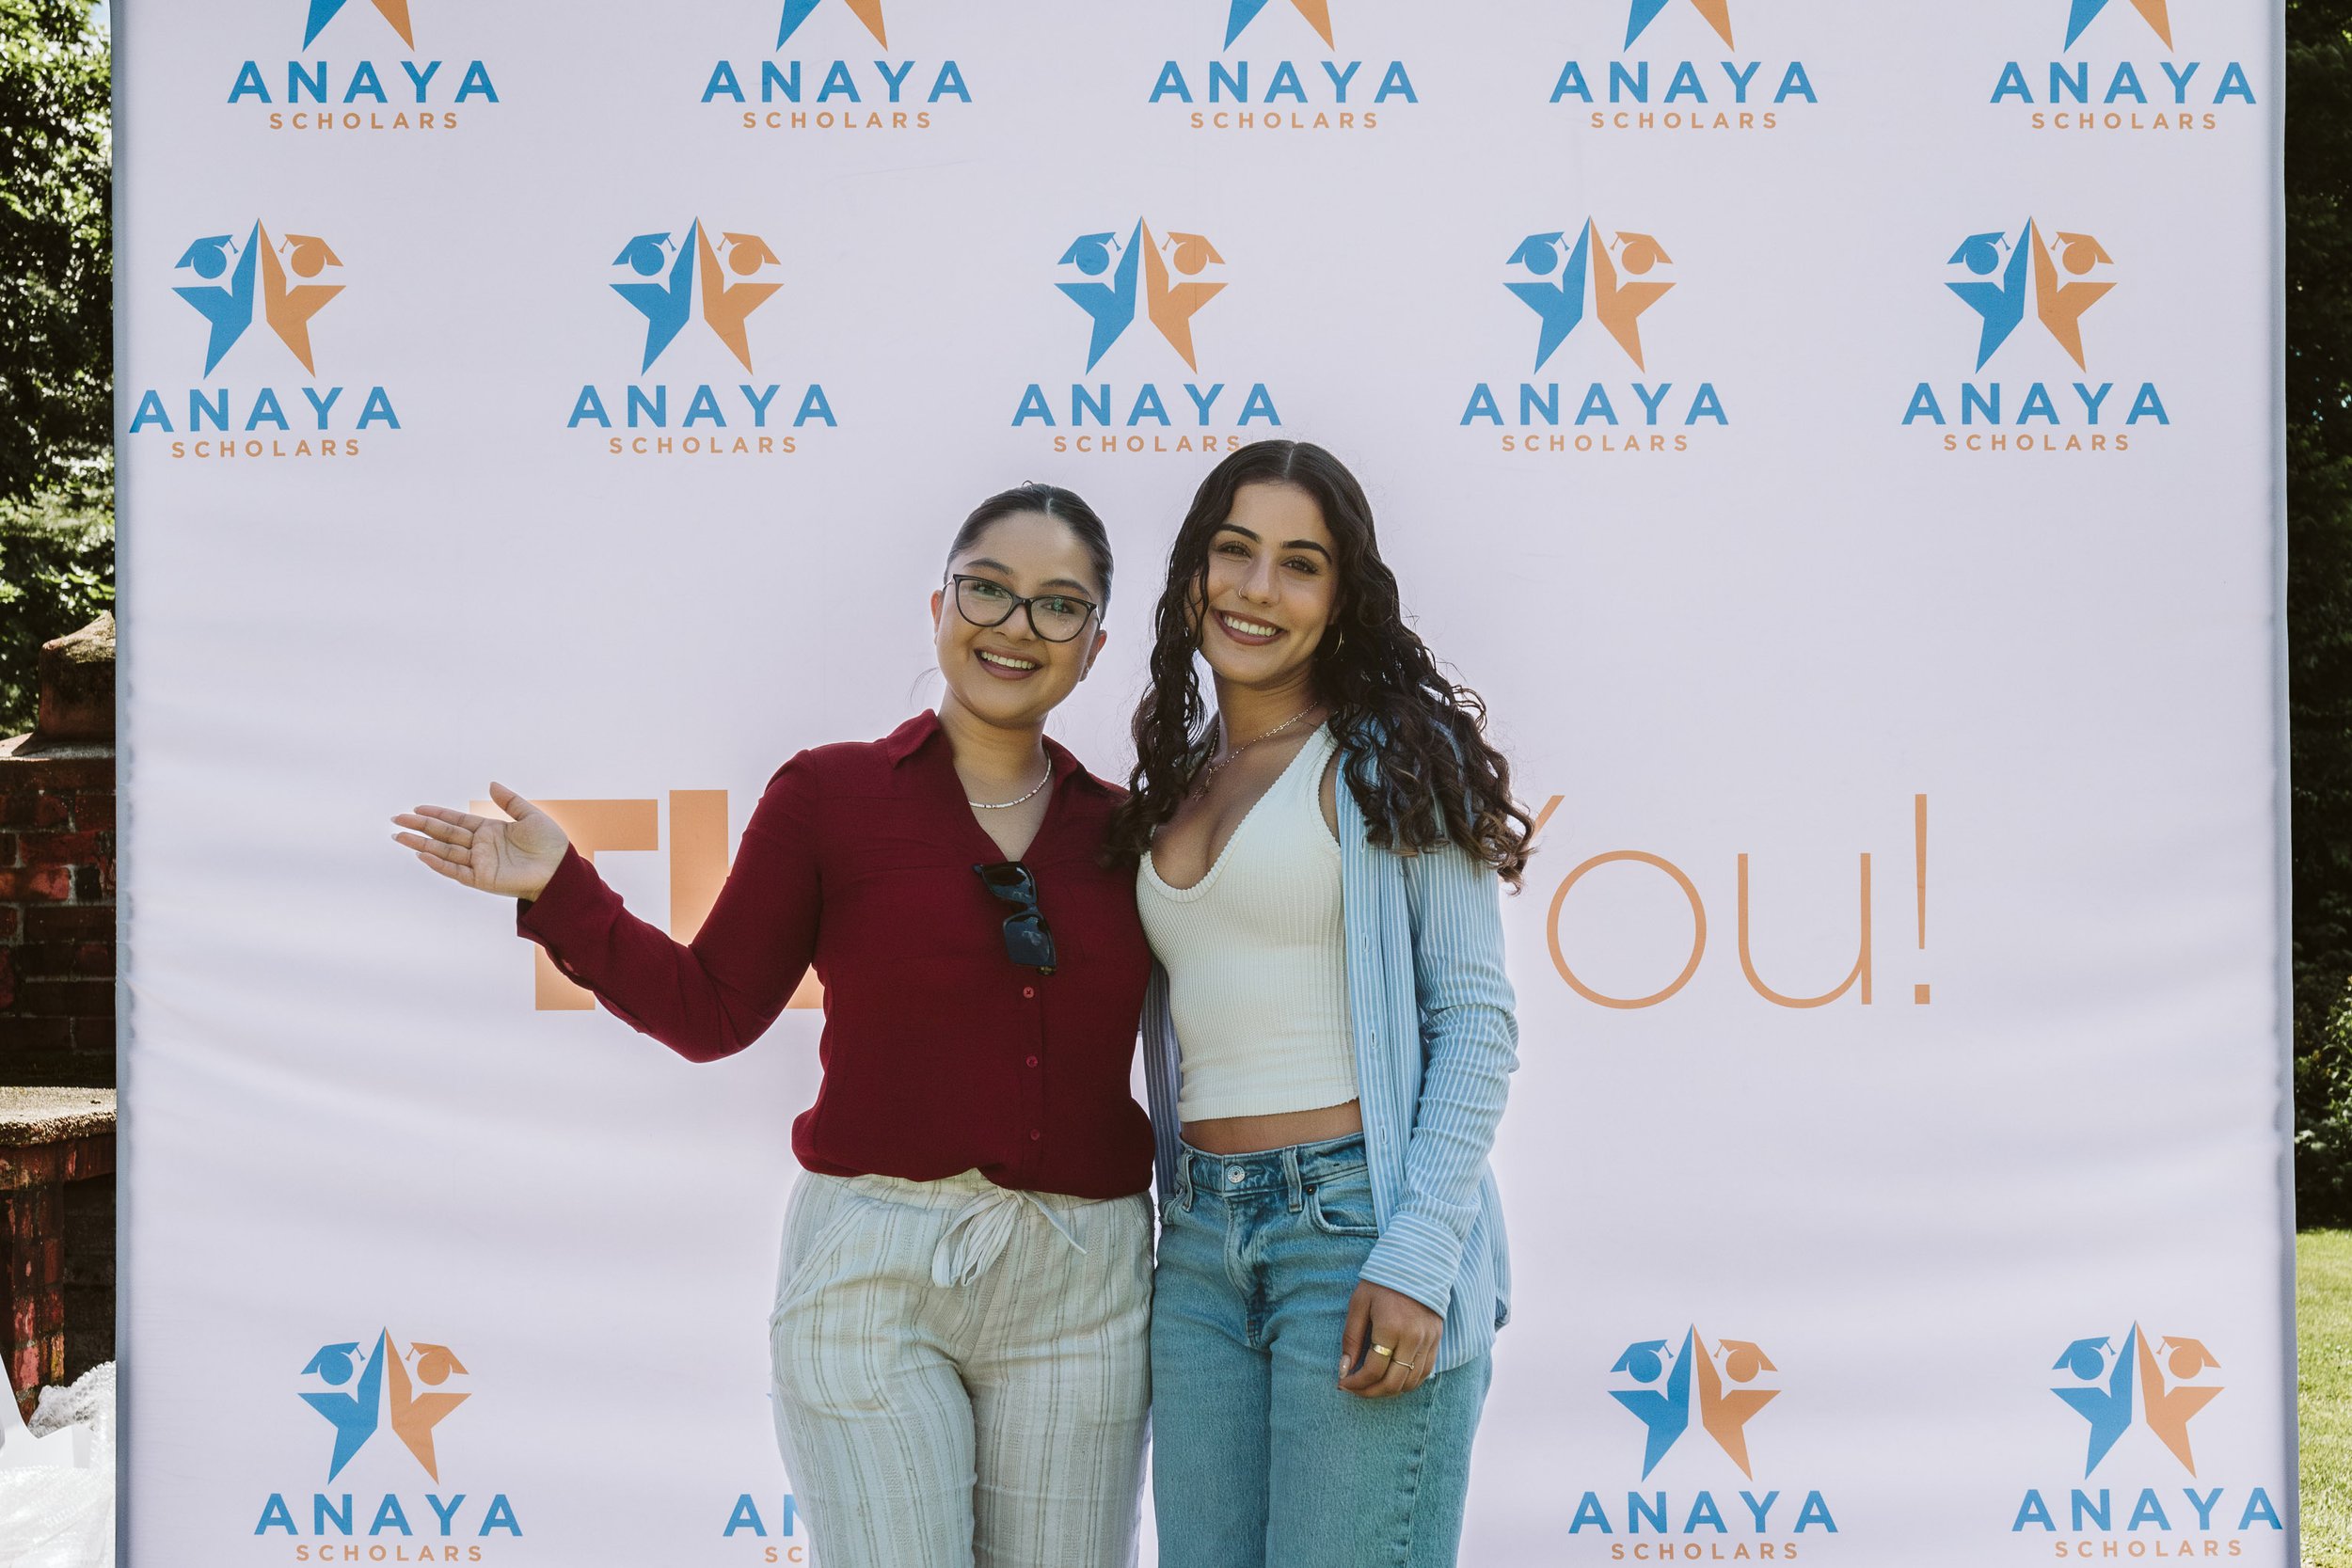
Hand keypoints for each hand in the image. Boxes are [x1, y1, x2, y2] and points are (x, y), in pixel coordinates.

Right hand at [392, 782, 570, 899]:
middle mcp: (481, 846)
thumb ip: (510, 801)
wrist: (561, 869)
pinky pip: (456, 870)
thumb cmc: (550, 844)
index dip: (437, 814)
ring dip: (422, 844)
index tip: (416, 808)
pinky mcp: (482, 879)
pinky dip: (439, 863)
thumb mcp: (530, 816)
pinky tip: (423, 854)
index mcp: (490, 831)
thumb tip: (491, 784)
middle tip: (396, 820)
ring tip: (400, 836)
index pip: (457, 820)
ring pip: (444, 851)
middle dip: (421, 827)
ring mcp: (480, 863)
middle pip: (444, 834)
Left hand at [1338, 1280, 1441, 1398]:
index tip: (1343, 1383)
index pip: (1373, 1370)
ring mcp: (1428, 1341)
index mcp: (1390, 1328)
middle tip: (1355, 1390)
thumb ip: (1351, 1338)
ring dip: (1389, 1391)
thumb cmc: (1381, 1282)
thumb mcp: (1359, 1304)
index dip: (1355, 1382)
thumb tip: (1344, 1369)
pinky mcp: (1436, 1340)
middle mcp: (1413, 1338)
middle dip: (1370, 1392)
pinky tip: (1392, 1379)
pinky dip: (1407, 1383)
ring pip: (1410, 1383)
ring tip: (1371, 1387)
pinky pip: (1424, 1373)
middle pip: (1393, 1383)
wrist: (1416, 1263)